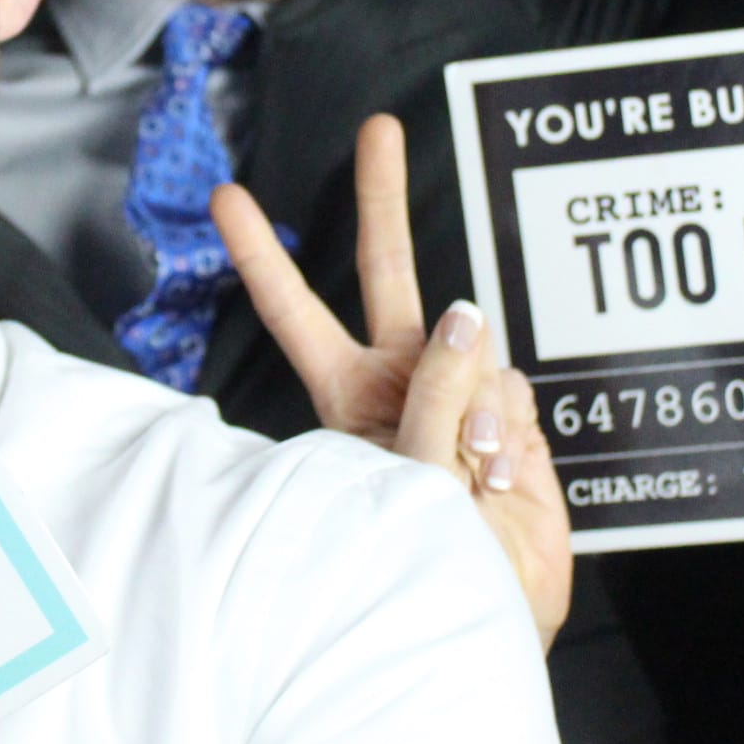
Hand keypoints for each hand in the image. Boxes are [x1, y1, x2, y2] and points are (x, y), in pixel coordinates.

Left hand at [213, 114, 572, 646]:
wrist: (486, 615)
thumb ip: (435, 392)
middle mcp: (401, 381)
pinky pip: (517, 389)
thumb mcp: (409, 479)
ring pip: (474, 344)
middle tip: (379, 128)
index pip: (296, 313)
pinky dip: (512, 430)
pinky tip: (500, 477)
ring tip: (470, 477)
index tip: (226, 196)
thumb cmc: (419, 565)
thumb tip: (465, 315)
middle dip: (383, 198)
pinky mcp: (514, 417)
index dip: (263, 255)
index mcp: (349, 396)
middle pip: (388, 274)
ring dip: (475, 403)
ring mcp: (461, 396)